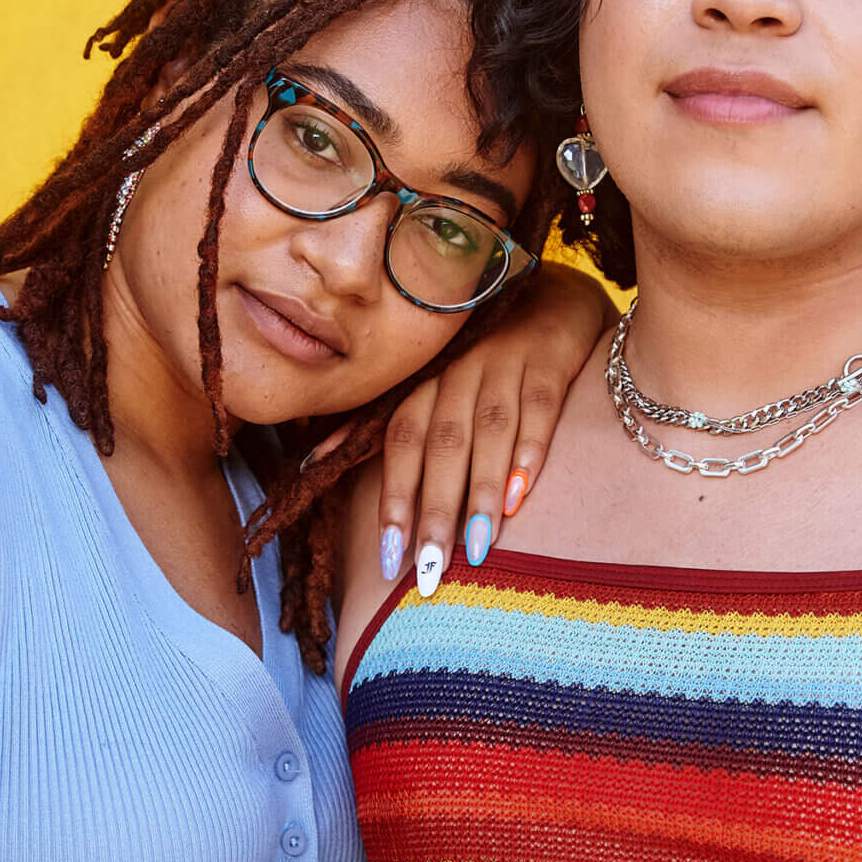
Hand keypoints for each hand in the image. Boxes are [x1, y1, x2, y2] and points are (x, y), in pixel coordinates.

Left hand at [377, 261, 611, 594]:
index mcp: (425, 378)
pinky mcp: (550, 357)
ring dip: (480, 489)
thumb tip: (309, 460)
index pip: (402, 440)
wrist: (552, 292)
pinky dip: (530, 448)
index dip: (394, 497)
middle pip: (442, 443)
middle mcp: (460, 368)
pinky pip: (539, 404)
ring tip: (475, 548)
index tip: (388, 558)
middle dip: (435, 508)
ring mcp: (505, 360)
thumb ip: (375, 420)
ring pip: (489, 430)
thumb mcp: (426, 377)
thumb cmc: (480, 351)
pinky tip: (522, 493)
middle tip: (430, 570)